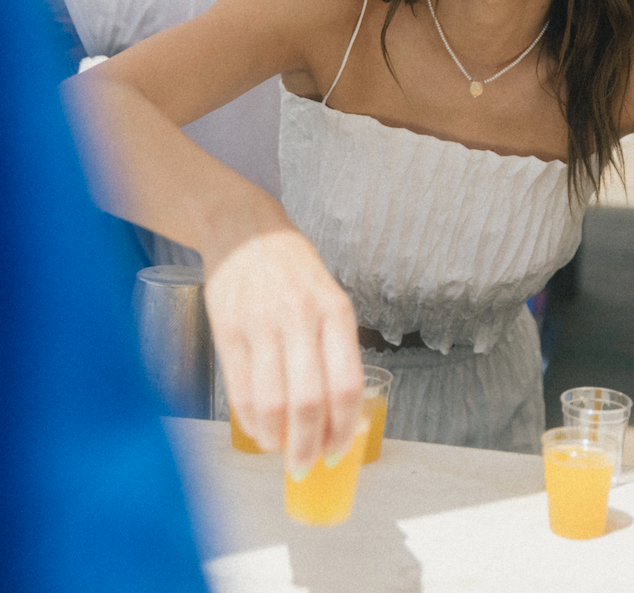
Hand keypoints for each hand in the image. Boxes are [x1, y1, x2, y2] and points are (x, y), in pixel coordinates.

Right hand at [204, 228, 364, 474]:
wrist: (244, 229)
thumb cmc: (293, 269)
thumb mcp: (329, 297)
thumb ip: (334, 348)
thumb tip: (339, 414)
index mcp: (334, 311)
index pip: (346, 385)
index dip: (343, 429)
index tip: (337, 451)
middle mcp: (300, 317)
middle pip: (309, 403)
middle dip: (309, 447)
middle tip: (306, 464)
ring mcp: (261, 324)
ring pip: (273, 404)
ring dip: (278, 441)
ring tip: (281, 450)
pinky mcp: (227, 331)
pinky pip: (240, 392)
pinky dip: (252, 423)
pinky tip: (260, 430)